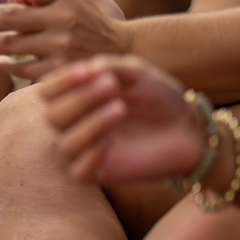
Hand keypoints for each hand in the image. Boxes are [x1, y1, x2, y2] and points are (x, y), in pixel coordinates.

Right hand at [41, 55, 205, 184]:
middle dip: (78, 99)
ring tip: (120, 109)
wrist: (190, 129)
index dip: (62, 81)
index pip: (49, 91)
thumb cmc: (161, 98)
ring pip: (66, 144)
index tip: (88, 70)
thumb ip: (112, 67)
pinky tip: (109, 144)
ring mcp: (87, 149)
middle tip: (110, 87)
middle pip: (53, 116)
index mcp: (77, 97)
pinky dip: (90, 157)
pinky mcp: (102, 173)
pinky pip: (79, 171)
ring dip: (89, 124)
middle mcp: (76, 124)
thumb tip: (88, 68)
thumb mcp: (139, 73)